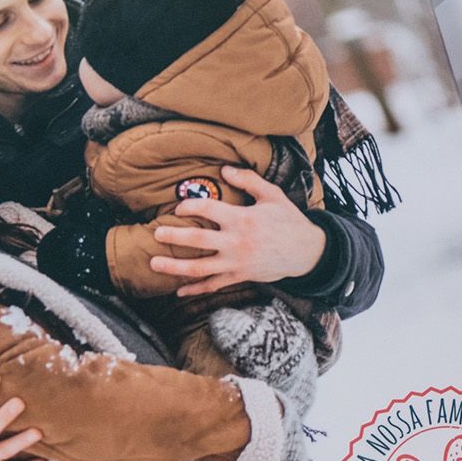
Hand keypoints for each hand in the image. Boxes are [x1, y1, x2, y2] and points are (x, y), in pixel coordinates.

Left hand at [150, 166, 326, 295]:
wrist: (307, 252)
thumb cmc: (288, 220)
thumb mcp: (272, 195)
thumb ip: (248, 180)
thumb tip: (224, 169)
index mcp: (243, 219)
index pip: (208, 210)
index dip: (190, 205)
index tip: (179, 206)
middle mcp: (236, 242)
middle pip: (197, 240)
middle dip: (173, 237)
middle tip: (156, 233)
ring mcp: (236, 263)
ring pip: (199, 268)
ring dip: (175, 267)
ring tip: (154, 263)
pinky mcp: (239, 276)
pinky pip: (213, 286)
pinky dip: (195, 290)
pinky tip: (179, 291)